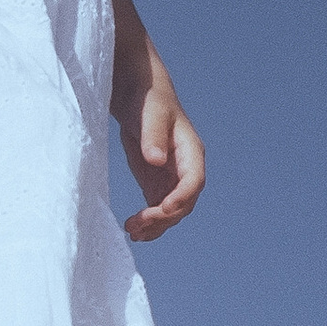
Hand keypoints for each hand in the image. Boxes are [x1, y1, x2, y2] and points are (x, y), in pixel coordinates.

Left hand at [116, 40, 203, 240]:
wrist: (137, 92)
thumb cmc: (147, 99)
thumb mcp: (150, 114)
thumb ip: (153, 137)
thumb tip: (156, 161)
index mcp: (191, 152)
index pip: (194, 182)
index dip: (180, 199)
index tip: (161, 210)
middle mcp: (185, 168)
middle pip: (183, 203)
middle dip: (163, 218)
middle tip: (137, 226)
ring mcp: (171, 178)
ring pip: (171, 211)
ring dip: (156, 225)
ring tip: (133, 233)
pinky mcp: (156, 182)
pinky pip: (158, 208)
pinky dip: (149, 221)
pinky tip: (134, 229)